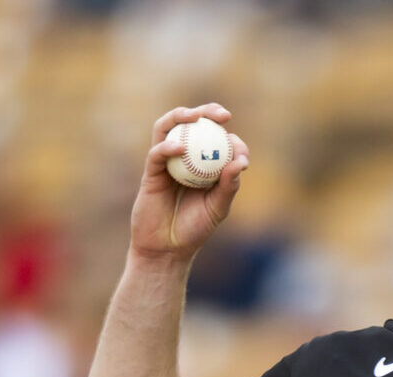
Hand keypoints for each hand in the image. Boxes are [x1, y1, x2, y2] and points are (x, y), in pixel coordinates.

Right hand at [130, 104, 251, 263]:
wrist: (166, 249)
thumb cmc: (194, 229)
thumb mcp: (218, 208)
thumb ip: (230, 185)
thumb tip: (241, 161)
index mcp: (204, 165)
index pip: (216, 140)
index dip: (228, 136)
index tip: (238, 144)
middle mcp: (184, 158)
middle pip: (193, 125)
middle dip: (206, 112)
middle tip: (221, 114)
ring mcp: (166, 162)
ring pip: (168, 128)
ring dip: (181, 116)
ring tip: (195, 116)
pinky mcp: (150, 172)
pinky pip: (157, 152)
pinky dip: (168, 146)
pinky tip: (180, 147)